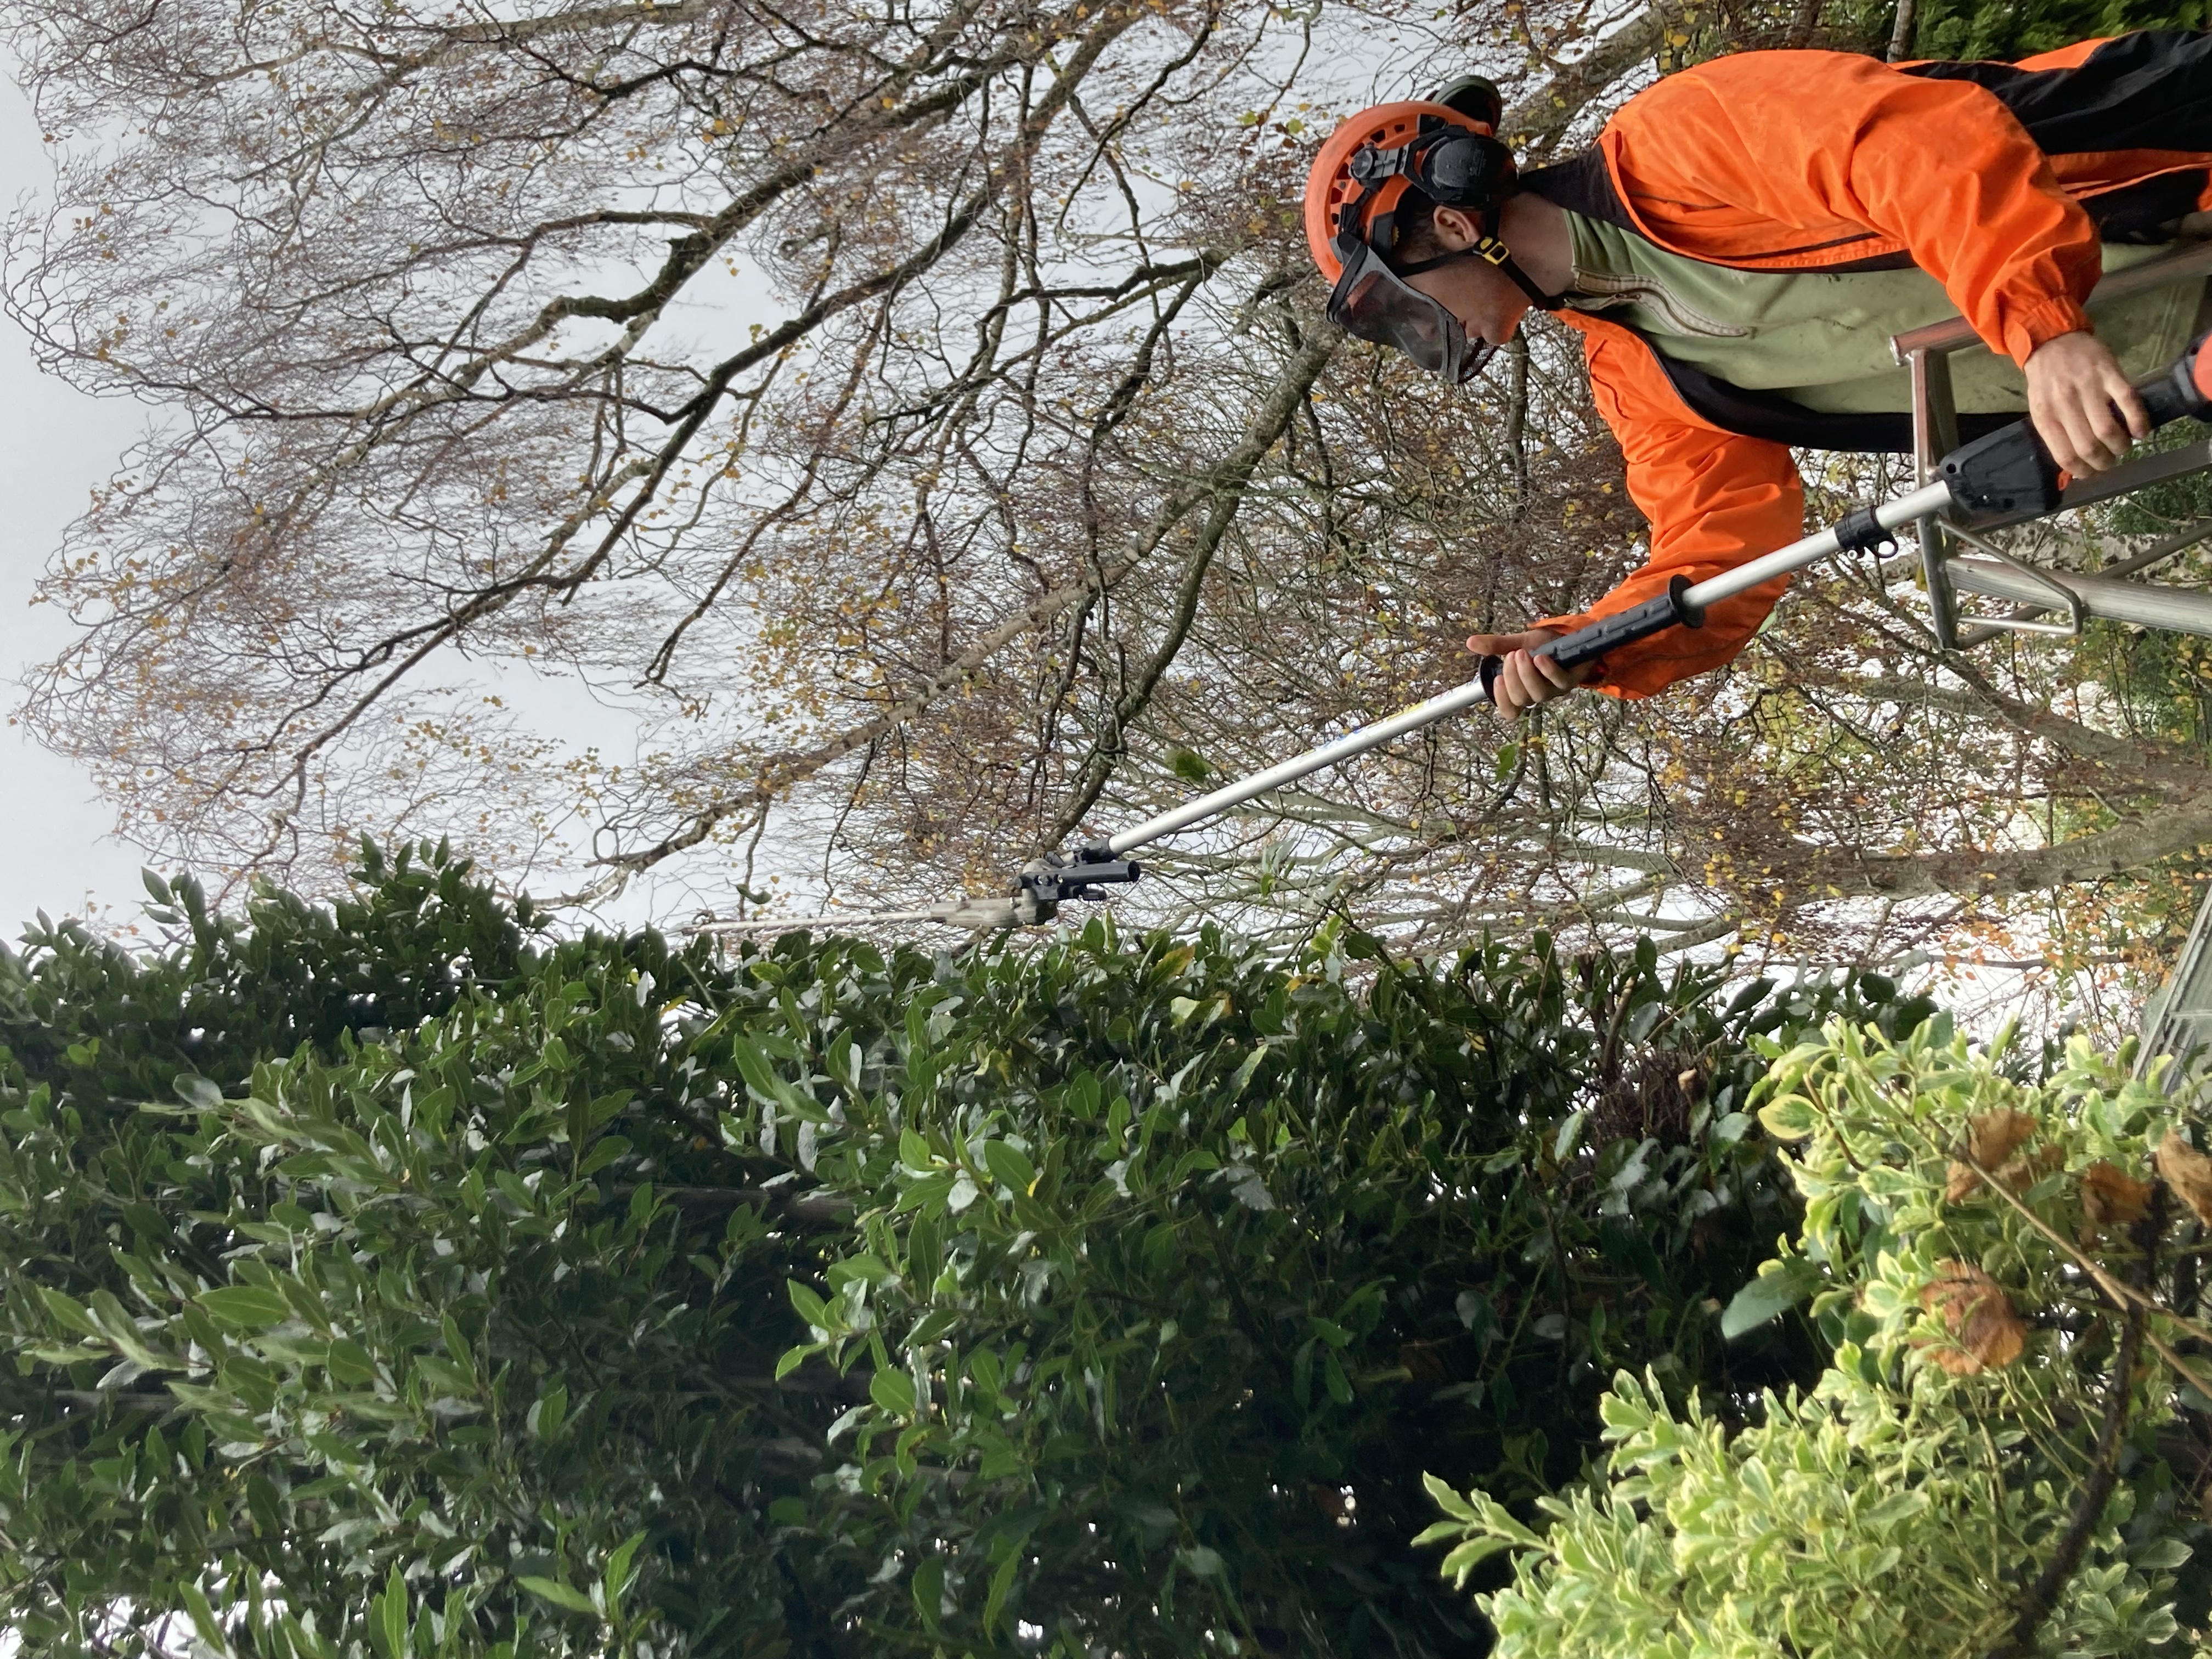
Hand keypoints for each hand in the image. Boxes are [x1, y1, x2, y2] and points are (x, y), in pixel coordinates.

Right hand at [1466, 627, 1591, 718]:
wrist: (1573, 635)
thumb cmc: (1545, 644)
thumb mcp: (1518, 643)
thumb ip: (1496, 646)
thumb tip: (1470, 642)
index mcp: (1523, 690)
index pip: (1510, 710)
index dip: (1501, 700)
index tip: (1496, 679)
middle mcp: (1538, 694)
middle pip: (1521, 699)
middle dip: (1512, 678)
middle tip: (1511, 656)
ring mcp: (1554, 689)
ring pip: (1538, 694)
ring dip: (1527, 674)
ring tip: (1521, 654)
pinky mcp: (1570, 680)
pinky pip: (1558, 681)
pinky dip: (1547, 670)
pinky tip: (1540, 658)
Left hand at [2024, 330, 2147, 476]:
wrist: (2052, 341)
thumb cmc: (2046, 380)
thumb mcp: (2040, 408)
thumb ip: (2054, 433)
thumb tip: (2073, 464)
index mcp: (2046, 417)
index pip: (2065, 456)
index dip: (2082, 471)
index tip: (2092, 473)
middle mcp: (2065, 404)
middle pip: (2089, 447)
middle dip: (2104, 462)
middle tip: (2111, 462)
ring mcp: (2088, 388)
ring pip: (2108, 429)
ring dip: (2121, 446)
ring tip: (2123, 447)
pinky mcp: (2110, 373)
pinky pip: (2128, 402)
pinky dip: (2138, 421)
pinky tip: (2141, 432)